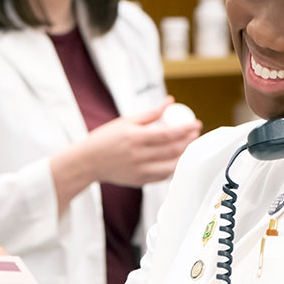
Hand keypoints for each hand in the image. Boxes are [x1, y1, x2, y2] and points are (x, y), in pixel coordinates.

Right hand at [86, 97, 201, 186]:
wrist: (87, 162)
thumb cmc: (105, 139)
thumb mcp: (126, 122)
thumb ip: (150, 114)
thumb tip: (170, 102)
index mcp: (135, 138)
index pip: (168, 134)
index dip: (186, 129)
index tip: (196, 124)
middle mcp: (138, 156)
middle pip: (173, 149)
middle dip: (189, 140)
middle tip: (195, 133)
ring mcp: (140, 171)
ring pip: (171, 165)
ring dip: (184, 155)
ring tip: (190, 146)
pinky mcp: (140, 181)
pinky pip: (162, 176)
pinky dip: (173, 167)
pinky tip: (177, 159)